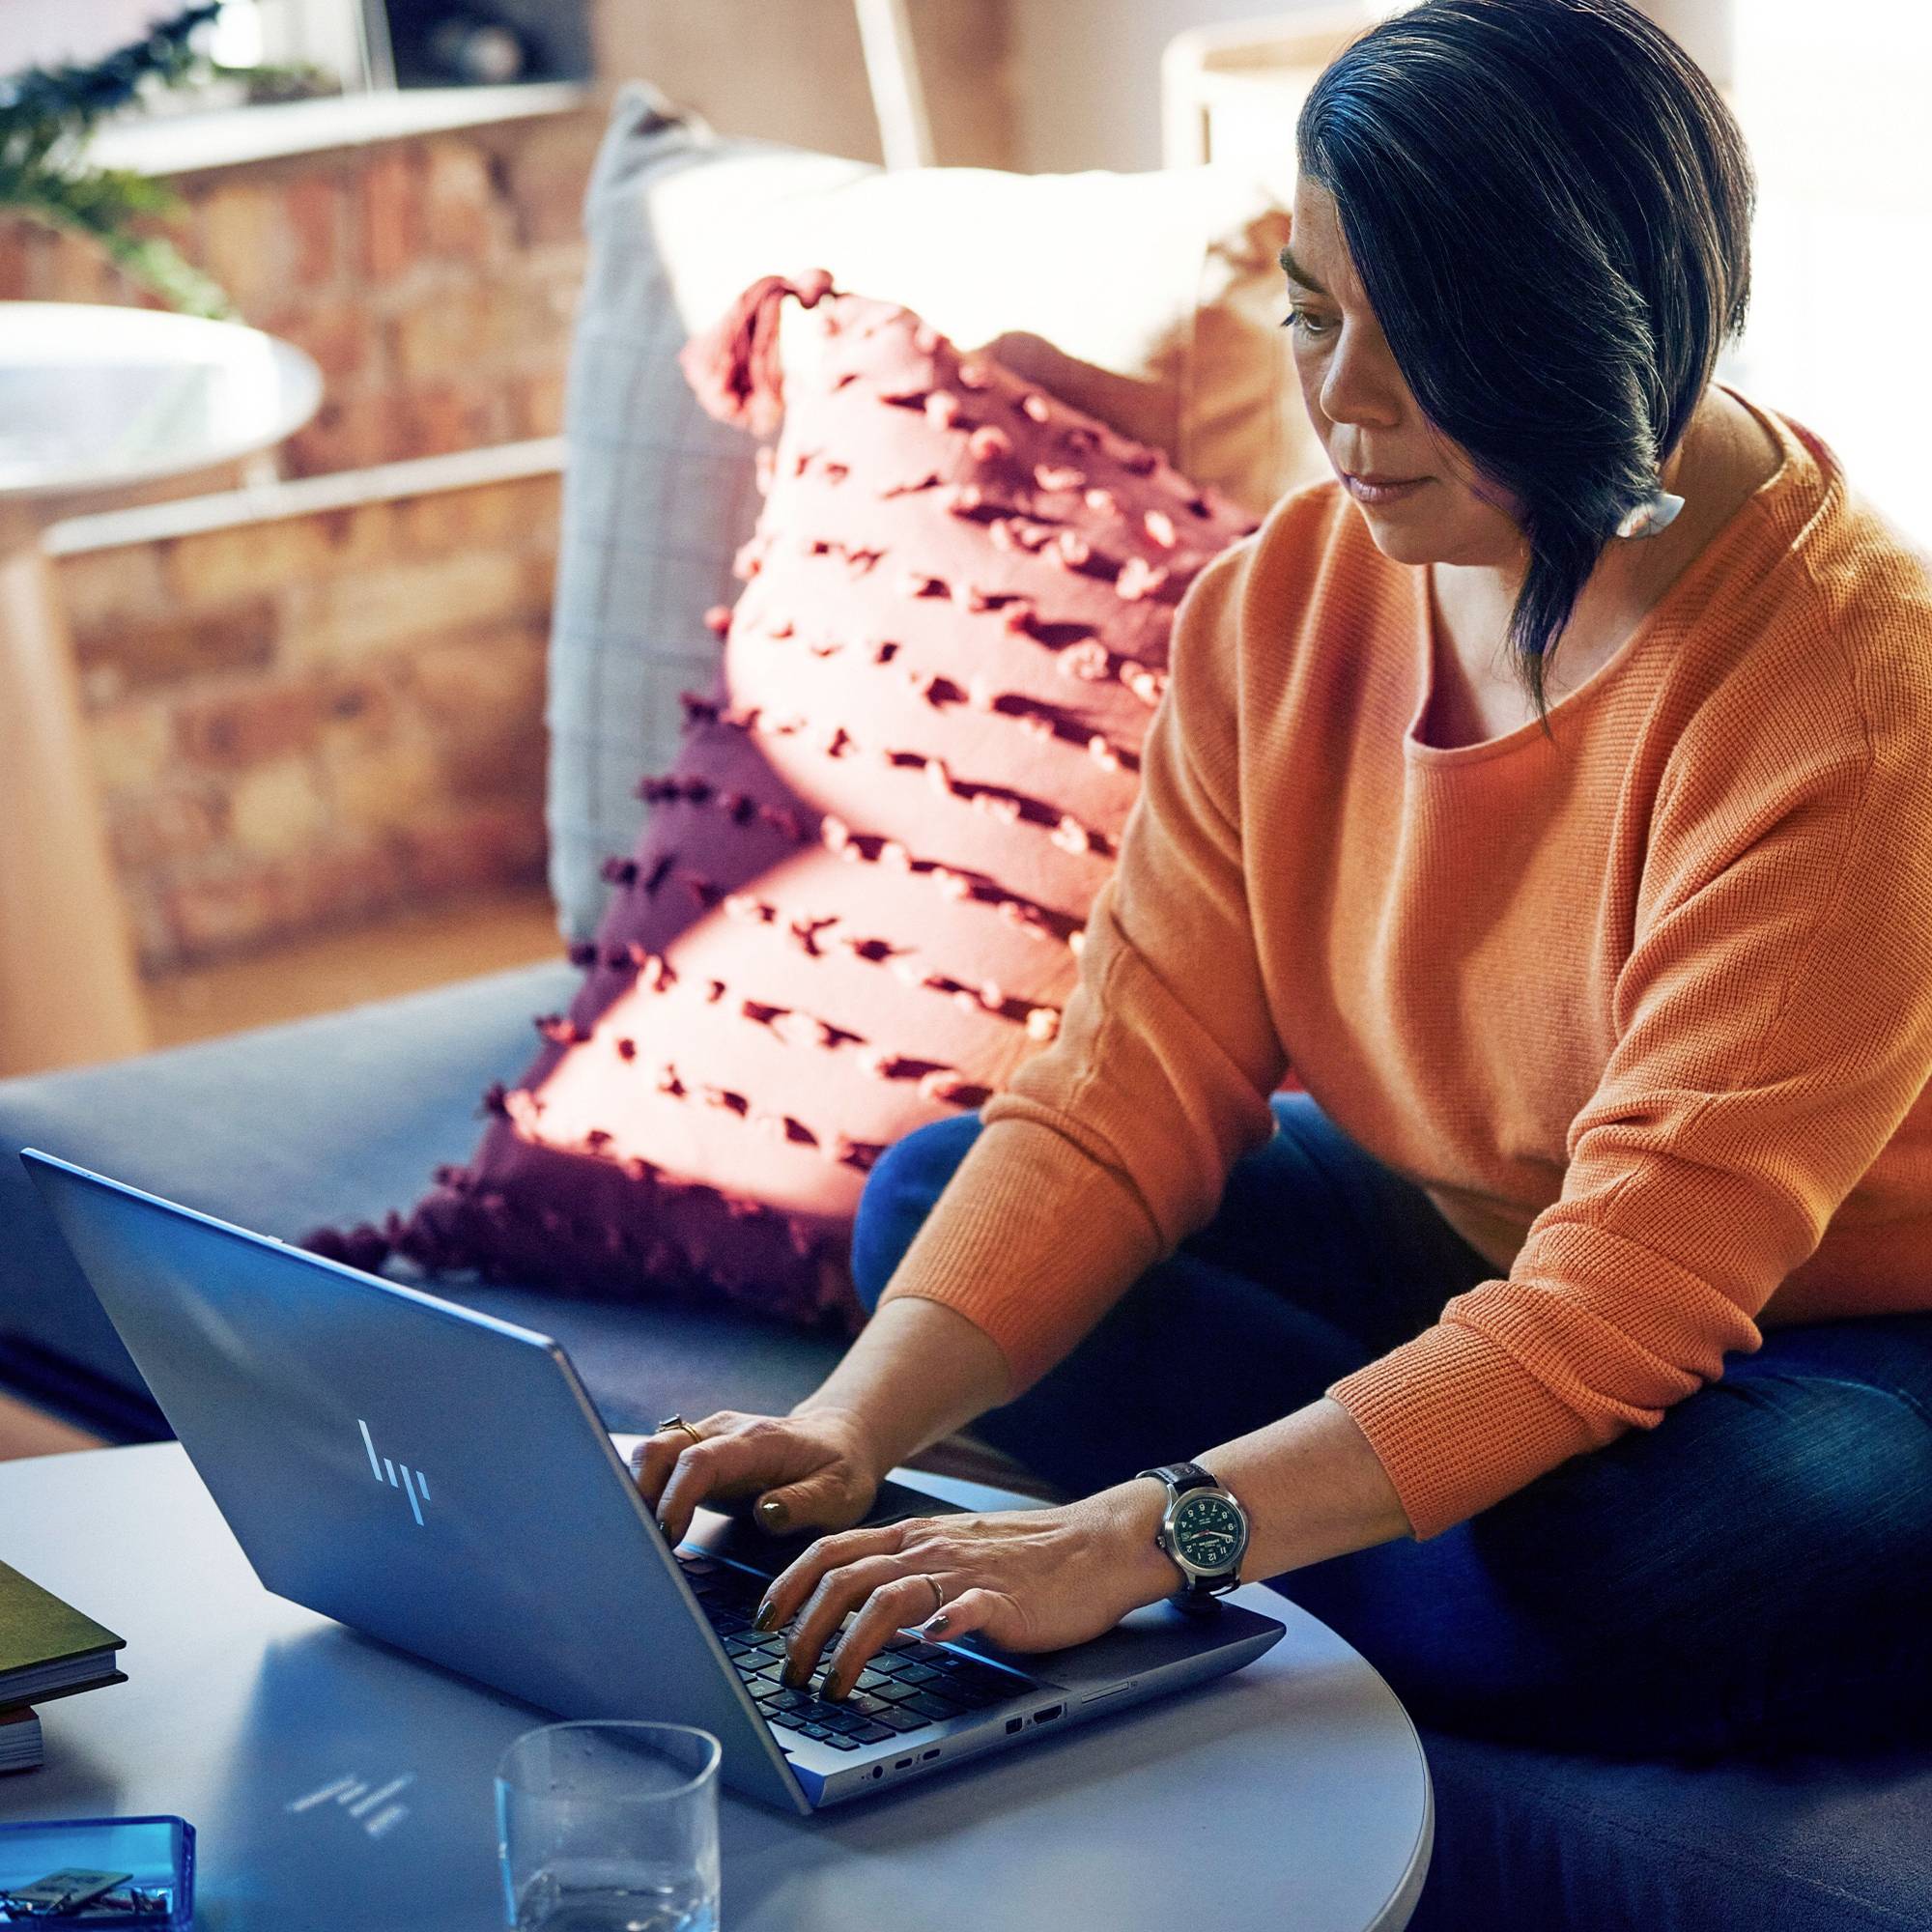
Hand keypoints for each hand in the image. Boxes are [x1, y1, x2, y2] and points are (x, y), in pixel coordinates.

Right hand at [630, 1407, 887, 1543]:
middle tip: (642, 1544)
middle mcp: (725, 1432)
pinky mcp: (700, 1452)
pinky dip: (645, 1492)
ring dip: (637, 1493)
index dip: (675, 1497)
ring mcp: (708, 1438)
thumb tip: (765, 1513)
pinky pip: (658, 1464)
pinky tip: (650, 1527)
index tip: (666, 1535)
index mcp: (758, 1442)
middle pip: (659, 1448)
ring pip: (651, 1452)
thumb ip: (804, 1504)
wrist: (841, 1439)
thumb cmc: (841, 1471)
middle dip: (639, 1494)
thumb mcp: (840, 1495)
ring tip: (643, 1541)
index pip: (700, 1460)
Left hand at [753, 1483, 1180, 1700]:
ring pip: (888, 1595)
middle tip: (789, 1672)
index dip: (788, 1585)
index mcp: (914, 1537)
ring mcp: (966, 1572)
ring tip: (834, 1684)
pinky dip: (942, 1622)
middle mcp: (929, 1549)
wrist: (1098, 1544)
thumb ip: (905, 1569)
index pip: (832, 1550)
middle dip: (804, 1627)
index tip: (763, 1622)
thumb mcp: (951, 1551)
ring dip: (850, 1643)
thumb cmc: (1027, 1557)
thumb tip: (851, 1606)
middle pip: (845, 1577)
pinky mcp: (1005, 1598)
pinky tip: (928, 1643)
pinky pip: (968, 1604)